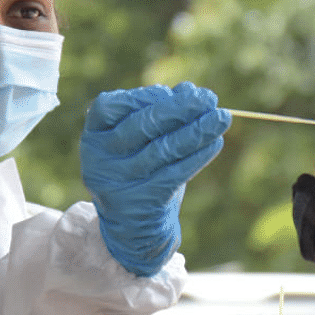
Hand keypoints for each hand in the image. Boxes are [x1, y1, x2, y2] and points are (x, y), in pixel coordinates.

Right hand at [80, 82, 229, 275]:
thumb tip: (188, 89)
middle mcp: (101, 159)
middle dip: (180, 109)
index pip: (110, 107)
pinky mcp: (143, 201)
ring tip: (222, 118)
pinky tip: (215, 143)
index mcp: (93, 136)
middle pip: (142, 126)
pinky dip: (198, 156)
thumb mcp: (137, 139)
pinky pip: (176, 173)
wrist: (131, 224)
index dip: (142, 96)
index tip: (172, 90)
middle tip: (209, 98)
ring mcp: (120, 182)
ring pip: (164, 149)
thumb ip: (156, 111)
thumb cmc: (136, 167)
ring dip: (198, 131)